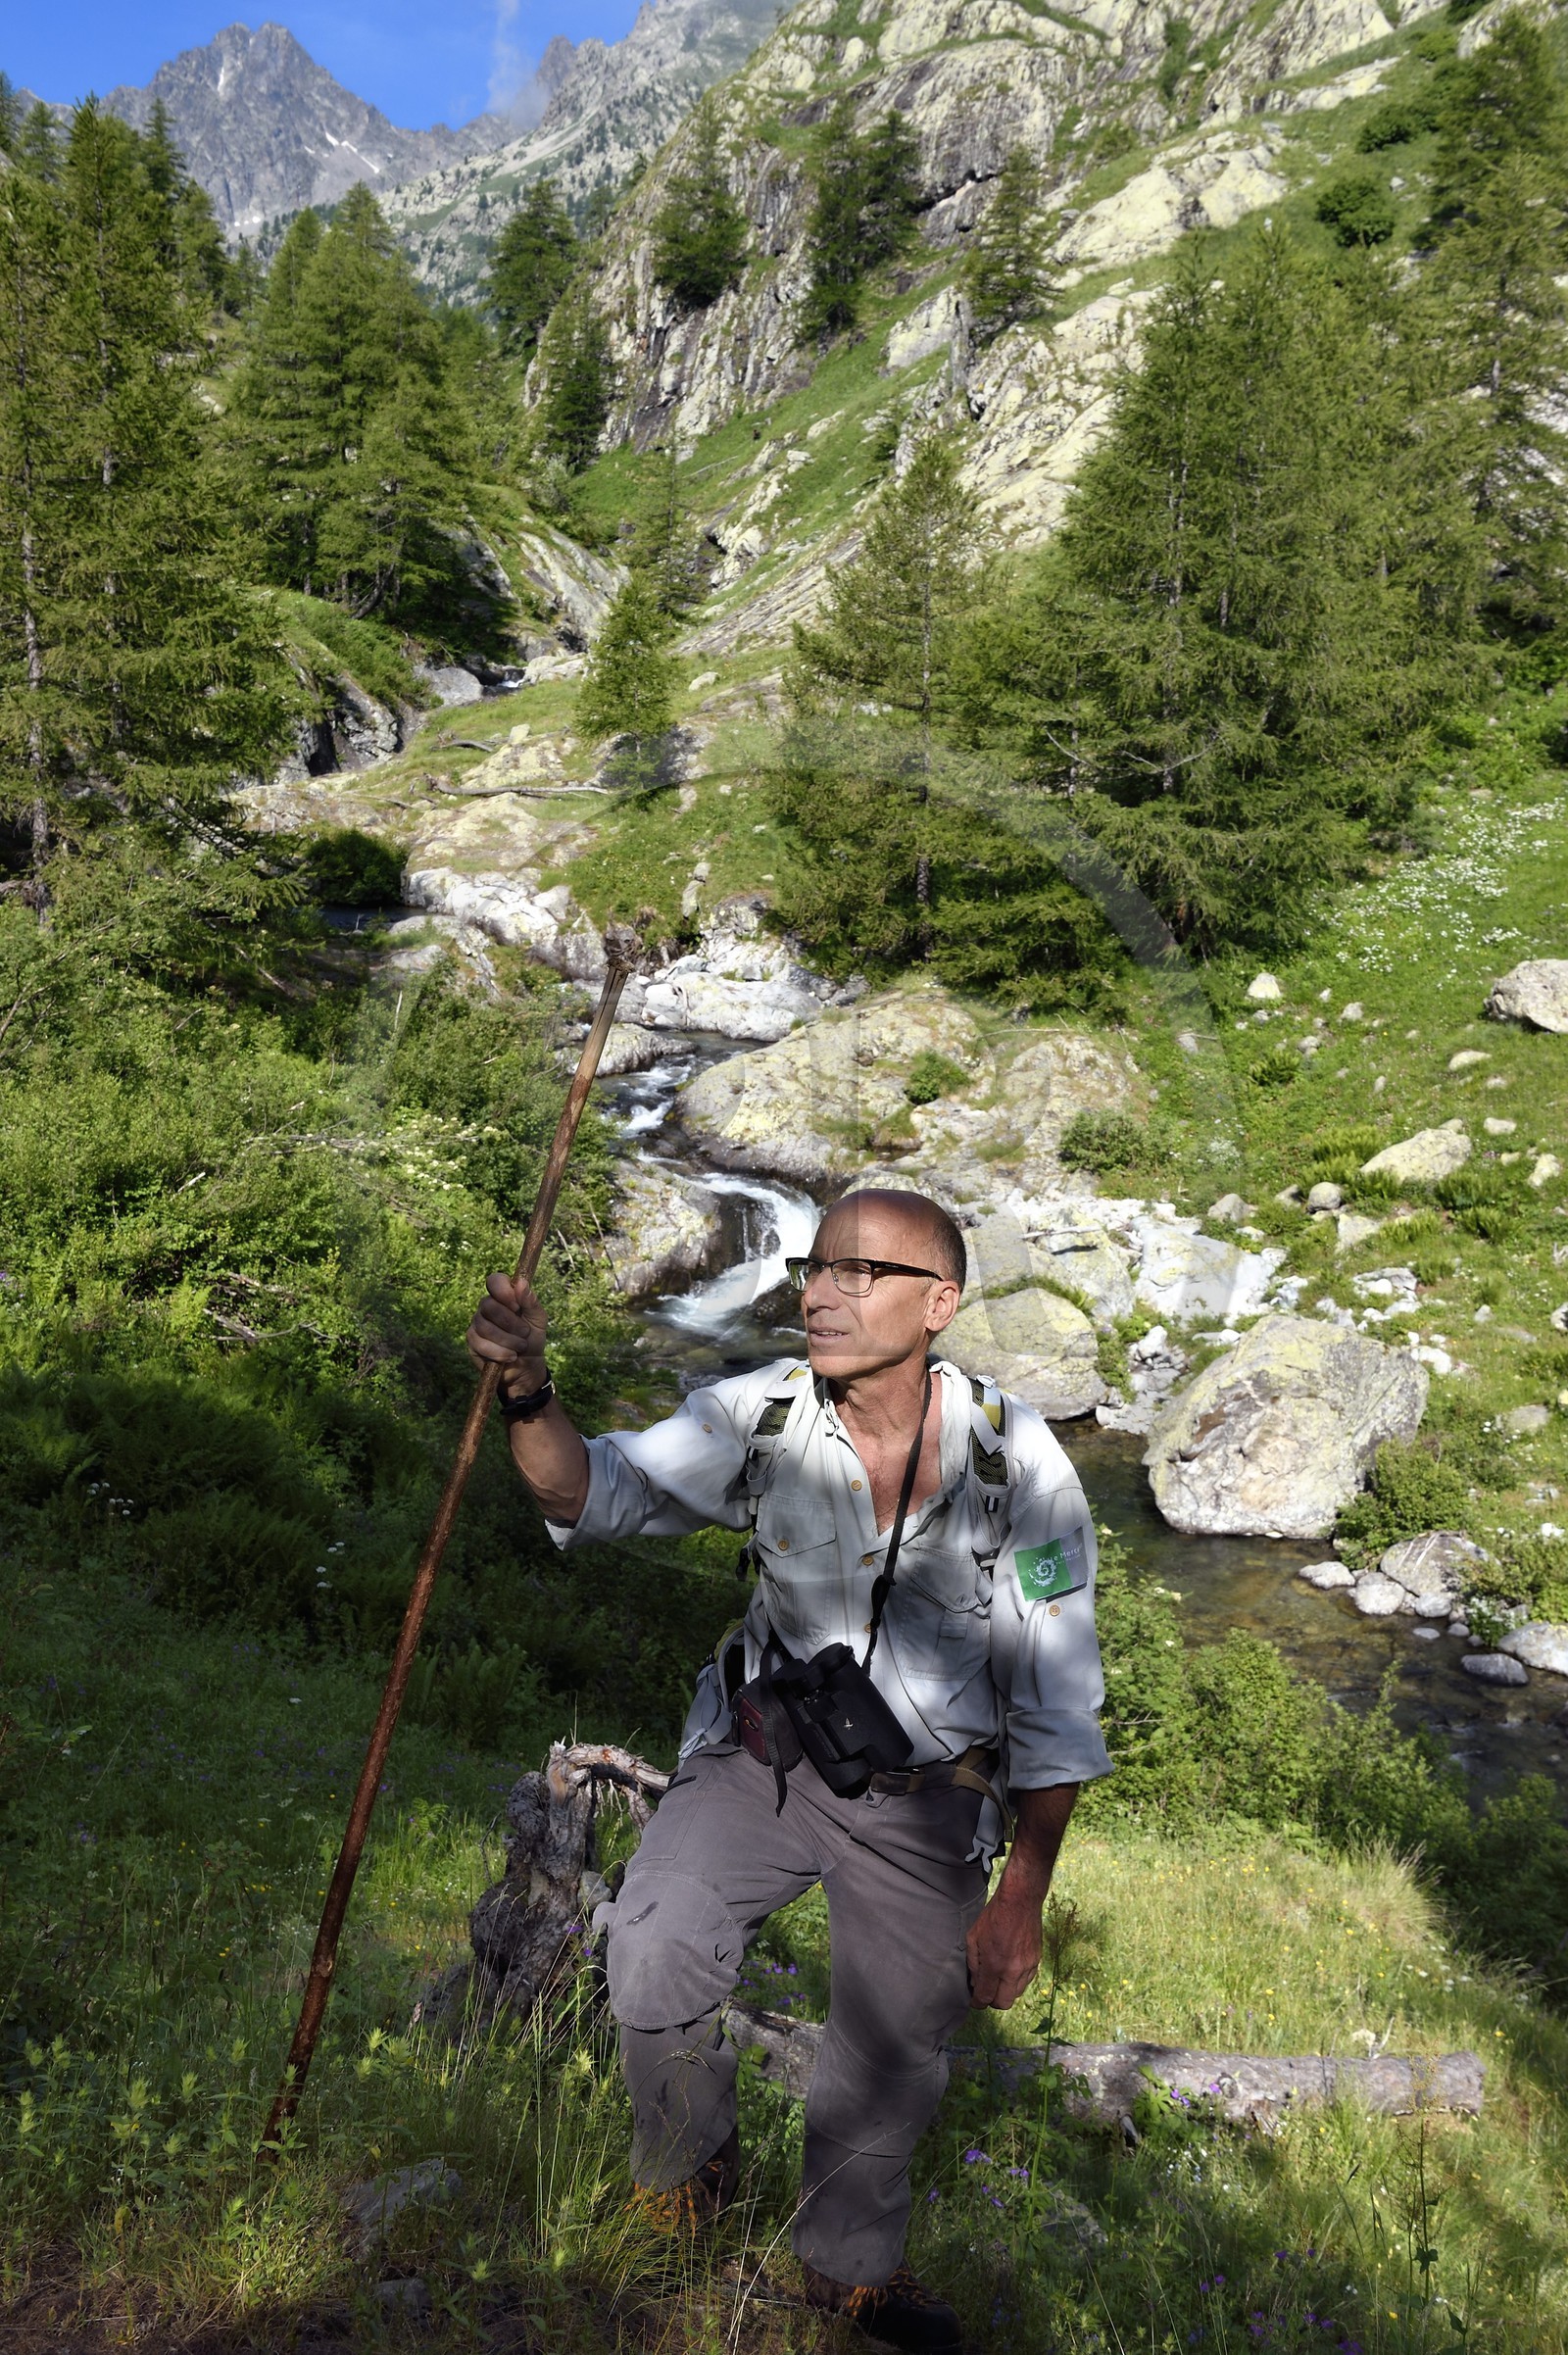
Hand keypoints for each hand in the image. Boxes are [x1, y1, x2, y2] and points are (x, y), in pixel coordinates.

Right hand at [466, 1271, 547, 1388]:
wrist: (527, 1366)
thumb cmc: (532, 1338)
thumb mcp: (538, 1320)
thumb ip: (531, 1301)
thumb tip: (522, 1283)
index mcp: (504, 1296)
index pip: (495, 1281)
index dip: (503, 1291)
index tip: (517, 1306)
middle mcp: (487, 1307)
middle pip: (488, 1305)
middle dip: (510, 1322)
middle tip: (525, 1333)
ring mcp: (477, 1324)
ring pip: (484, 1326)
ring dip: (507, 1339)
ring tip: (520, 1347)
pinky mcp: (473, 1342)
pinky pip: (480, 1343)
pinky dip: (499, 1352)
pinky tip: (510, 1356)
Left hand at [966, 1878, 1043, 2011]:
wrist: (1020, 1901)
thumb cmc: (993, 1916)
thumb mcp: (973, 1937)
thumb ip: (973, 1964)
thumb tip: (976, 1983)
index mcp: (994, 1964)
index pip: (985, 1997)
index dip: (978, 2003)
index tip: (975, 2000)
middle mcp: (1013, 1970)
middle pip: (1003, 2003)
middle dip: (992, 2001)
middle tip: (986, 1991)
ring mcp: (1027, 1966)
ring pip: (1016, 1994)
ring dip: (1005, 1991)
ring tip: (998, 1977)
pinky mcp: (1037, 1961)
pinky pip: (1026, 1981)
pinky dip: (1016, 1981)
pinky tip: (1010, 1968)